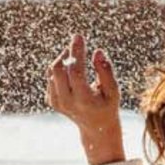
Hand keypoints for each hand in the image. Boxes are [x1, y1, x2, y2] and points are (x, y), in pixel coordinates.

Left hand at [45, 33, 124, 164]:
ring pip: (52, 72)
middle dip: (67, 53)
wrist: (95, 127)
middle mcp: (66, 102)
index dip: (76, 52)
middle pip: (58, 69)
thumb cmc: (107, 105)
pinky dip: (61, 68)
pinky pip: (51, 77)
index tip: (79, 37)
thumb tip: (97, 52)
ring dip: (64, 59)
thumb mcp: (113, 90)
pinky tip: (72, 69)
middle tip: (77, 42)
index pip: (75, 71)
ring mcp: (56, 102)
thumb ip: (106, 72)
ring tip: (77, 56)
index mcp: (83, 100)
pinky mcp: (51, 100)